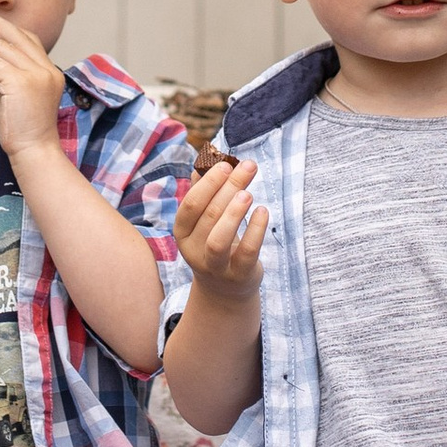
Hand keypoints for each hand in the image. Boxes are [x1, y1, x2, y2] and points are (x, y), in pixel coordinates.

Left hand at [0, 16, 67, 156]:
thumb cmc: (22, 129)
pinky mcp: (21, 83)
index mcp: (49, 70)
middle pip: (16, 34)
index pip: (27, 38)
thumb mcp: (8, 96)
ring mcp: (36, 75)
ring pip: (2, 46)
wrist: (33, 151)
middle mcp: (46, 69)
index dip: (1, 31)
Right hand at [175, 155, 267, 300]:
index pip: (190, 205)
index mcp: (182, 232)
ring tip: (248, 193)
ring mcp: (215, 266)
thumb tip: (206, 157)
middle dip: (228, 187)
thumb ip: (204, 190)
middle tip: (248, 167)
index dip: (208, 183)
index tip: (226, 164)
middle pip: (208, 215)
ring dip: (233, 213)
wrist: (226, 288)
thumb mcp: (205, 219)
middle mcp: (193, 250)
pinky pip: (246, 253)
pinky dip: (255, 231)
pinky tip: (263, 211)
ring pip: (218, 240)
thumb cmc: (215, 241)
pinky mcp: (238, 275)